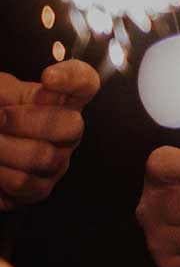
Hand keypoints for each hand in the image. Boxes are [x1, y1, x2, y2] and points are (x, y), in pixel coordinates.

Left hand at [0, 61, 100, 207]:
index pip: (85, 83)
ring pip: (44, 156)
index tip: (48, 77)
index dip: (74, 79)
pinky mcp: (40, 188)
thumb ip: (6, 91)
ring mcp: (57, 161)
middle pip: (72, 125)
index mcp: (58, 100)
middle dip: (25, 121)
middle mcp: (66, 131)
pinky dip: (0, 173)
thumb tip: (7, 104)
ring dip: (4, 148)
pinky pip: (25, 183)